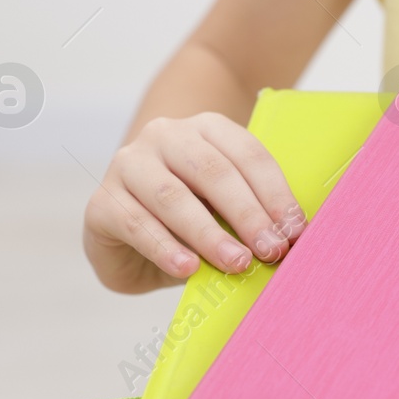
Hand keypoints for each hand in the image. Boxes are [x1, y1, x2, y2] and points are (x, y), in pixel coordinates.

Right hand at [83, 112, 305, 293]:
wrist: (124, 235)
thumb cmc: (187, 221)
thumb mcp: (222, 213)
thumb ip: (248, 219)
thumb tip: (288, 243)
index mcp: (204, 130)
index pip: (247, 155)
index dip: (275, 194)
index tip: (296, 231)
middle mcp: (163, 137)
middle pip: (212, 171)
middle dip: (246, 213)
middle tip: (271, 250)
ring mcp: (128, 165)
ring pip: (172, 197)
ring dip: (209, 234)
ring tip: (236, 263)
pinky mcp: (102, 202)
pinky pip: (136, 224)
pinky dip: (165, 249)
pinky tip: (187, 268)